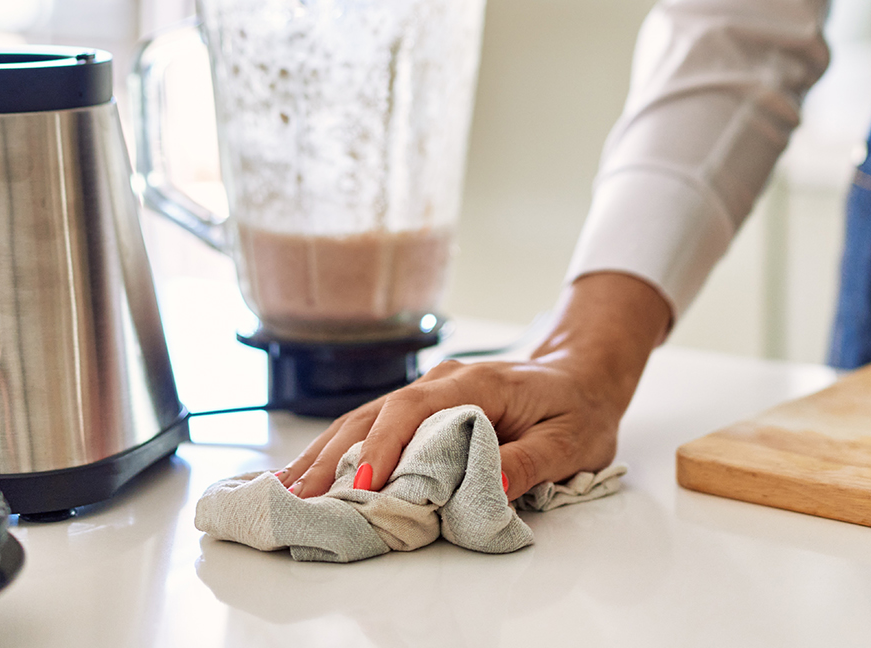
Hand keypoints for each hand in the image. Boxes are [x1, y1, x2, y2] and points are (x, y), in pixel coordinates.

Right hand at [276, 271, 671, 499]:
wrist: (584, 373)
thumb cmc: (579, 409)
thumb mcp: (570, 441)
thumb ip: (528, 461)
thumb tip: (485, 484)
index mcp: (475, 383)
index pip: (414, 411)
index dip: (385, 449)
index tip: (363, 487)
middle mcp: (441, 382)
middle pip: (374, 415)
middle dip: (333, 457)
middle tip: (297, 497)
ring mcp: (428, 392)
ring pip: (364, 419)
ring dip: (325, 454)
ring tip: (286, 488)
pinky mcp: (422, 409)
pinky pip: (373, 426)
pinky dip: (339, 449)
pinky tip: (311, 471)